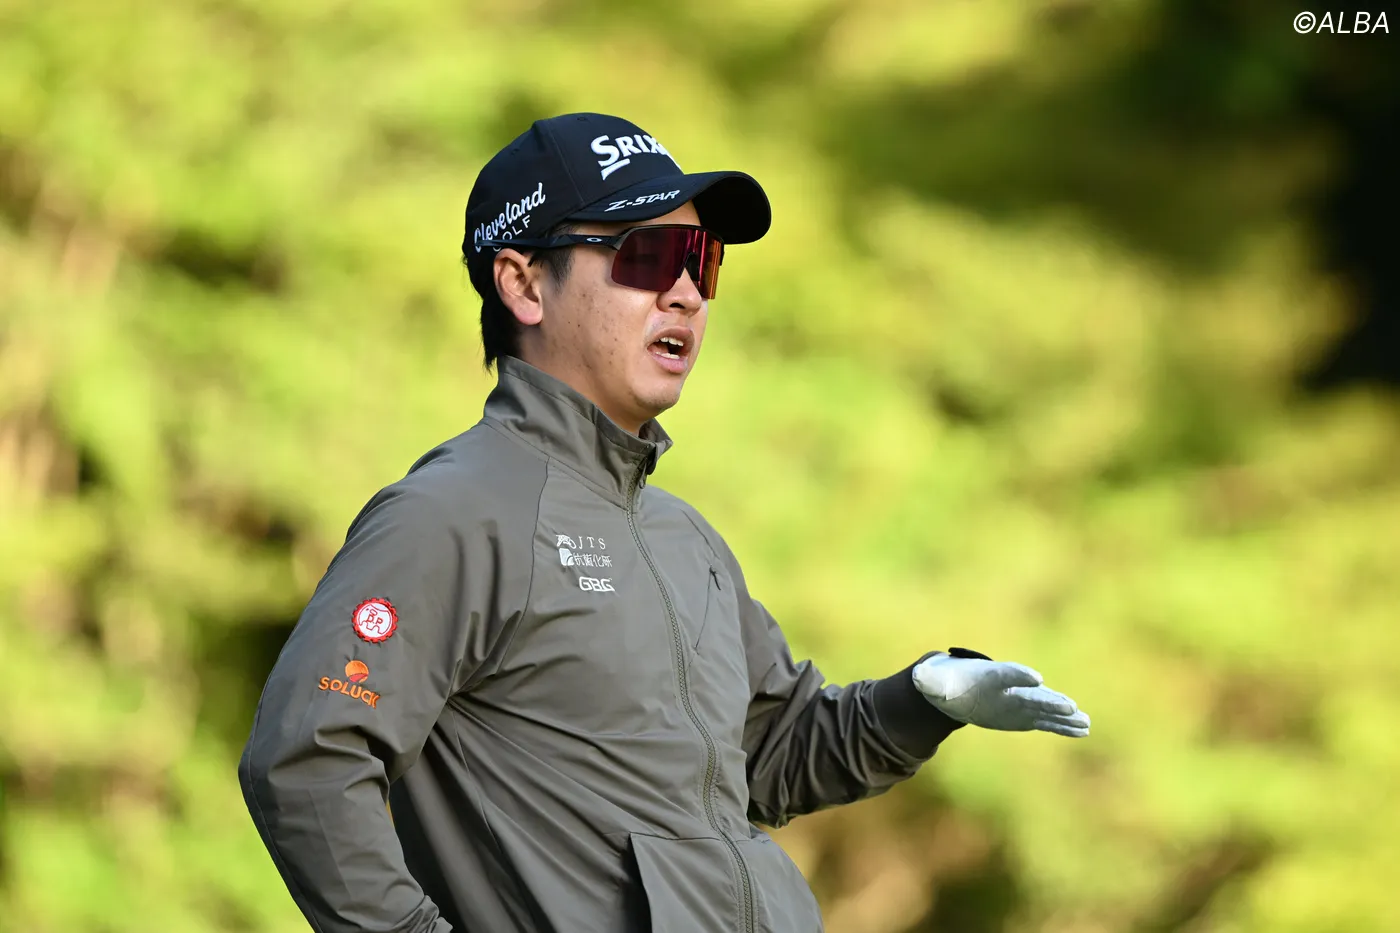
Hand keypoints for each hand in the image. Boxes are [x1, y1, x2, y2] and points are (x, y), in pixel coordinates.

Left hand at [912, 649, 1089, 736]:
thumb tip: (918, 676)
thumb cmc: (946, 682)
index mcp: (990, 676)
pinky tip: (1082, 730)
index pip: (1006, 673)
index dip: (1019, 675)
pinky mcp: (1025, 716)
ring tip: (1085, 722)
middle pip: (1033, 694)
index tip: (1033, 678)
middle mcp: (1011, 688)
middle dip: (1050, 700)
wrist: (959, 689)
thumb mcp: (932, 681)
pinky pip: (1048, 722)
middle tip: (1069, 706)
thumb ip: (927, 678)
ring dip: (1064, 716)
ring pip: (1046, 709)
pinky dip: (1064, 726)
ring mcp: (1021, 702)